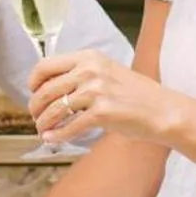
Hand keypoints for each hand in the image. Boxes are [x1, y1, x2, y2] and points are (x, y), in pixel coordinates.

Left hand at [29, 50, 182, 146]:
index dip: (34, 81)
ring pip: (55, 109)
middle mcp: (91, 70)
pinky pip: (70, 126)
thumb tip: (50, 87)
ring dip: (44, 123)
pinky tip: (52, 139)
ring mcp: (96, 91)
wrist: (162, 110)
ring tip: (42, 131)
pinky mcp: (102, 112)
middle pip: (46, 89)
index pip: (46, 65)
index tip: (33, 92)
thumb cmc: (135, 94)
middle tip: (36, 117)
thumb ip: (82, 74)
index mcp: (90, 57)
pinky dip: (57, 135)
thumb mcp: (107, 72)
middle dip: (35, 106)